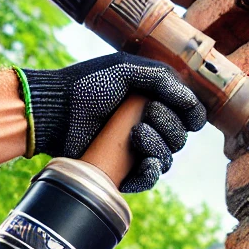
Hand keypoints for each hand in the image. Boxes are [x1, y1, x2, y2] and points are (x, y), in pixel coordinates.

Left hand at [21, 54, 206, 192]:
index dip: (190, 115)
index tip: (173, 106)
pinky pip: (150, 178)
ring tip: (135, 135)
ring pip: (168, 159)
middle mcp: (151, 125)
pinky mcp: (124, 169)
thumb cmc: (87, 86)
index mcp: (156, 100)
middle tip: (144, 115)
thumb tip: (192, 103)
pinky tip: (142, 163)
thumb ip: (162, 80)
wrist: (56, 112)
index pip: (191, 115)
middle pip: (181, 138)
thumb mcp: (126, 70)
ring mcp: (138, 149)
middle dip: (168, 126)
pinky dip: (149, 173)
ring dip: (157, 147)